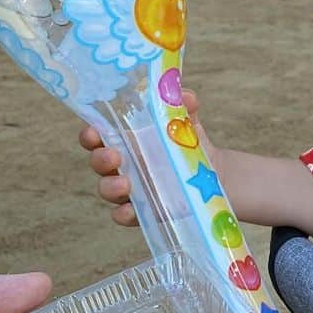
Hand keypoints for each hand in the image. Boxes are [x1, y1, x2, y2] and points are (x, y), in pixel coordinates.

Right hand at [79, 89, 213, 227]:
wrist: (221, 181)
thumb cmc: (196, 151)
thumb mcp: (192, 128)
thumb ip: (186, 109)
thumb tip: (184, 96)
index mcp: (130, 142)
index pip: (100, 137)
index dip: (91, 135)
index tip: (93, 131)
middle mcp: (127, 166)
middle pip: (100, 164)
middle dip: (99, 159)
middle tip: (113, 157)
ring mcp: (135, 191)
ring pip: (109, 190)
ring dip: (110, 187)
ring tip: (125, 183)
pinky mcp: (149, 213)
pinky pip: (127, 216)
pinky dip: (124, 214)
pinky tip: (130, 210)